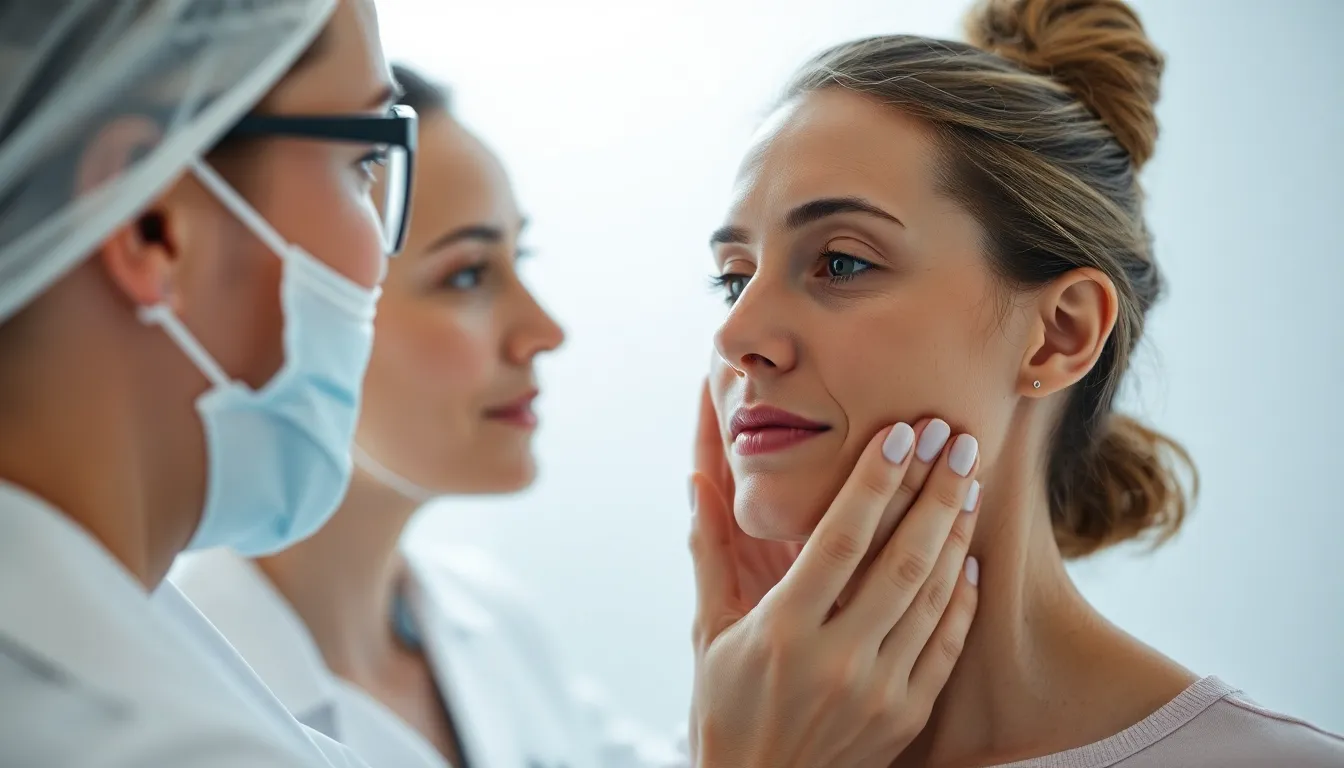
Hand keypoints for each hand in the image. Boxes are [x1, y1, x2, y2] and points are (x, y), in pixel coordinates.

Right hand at [688, 384, 981, 767]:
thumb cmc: (725, 709)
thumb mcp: (708, 631)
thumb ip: (709, 552)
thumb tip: (696, 478)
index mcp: (782, 631)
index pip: (841, 540)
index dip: (876, 481)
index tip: (902, 433)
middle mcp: (836, 660)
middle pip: (901, 560)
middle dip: (934, 492)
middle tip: (957, 439)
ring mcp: (878, 692)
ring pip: (932, 597)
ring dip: (955, 533)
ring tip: (968, 482)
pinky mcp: (906, 716)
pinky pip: (945, 645)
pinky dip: (962, 598)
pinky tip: (968, 556)